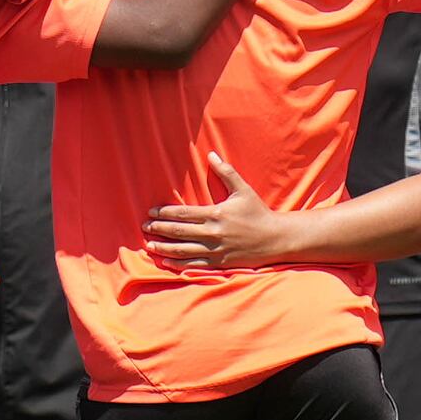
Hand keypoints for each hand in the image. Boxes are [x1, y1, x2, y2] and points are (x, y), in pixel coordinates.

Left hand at [144, 174, 294, 269]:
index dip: (164, 214)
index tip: (151, 213)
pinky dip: (179, 265)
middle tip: (144, 227)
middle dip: (159, 229)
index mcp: (216, 214)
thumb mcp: (243, 190)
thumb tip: (211, 154)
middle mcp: (213, 233)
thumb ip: (226, 172)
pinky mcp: (220, 263)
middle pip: (179, 232)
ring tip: (149, 245)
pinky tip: (166, 262)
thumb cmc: (258, 213)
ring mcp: (216, 250)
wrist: (276, 239)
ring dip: (164, 248)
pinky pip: (195, 266)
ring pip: (183, 251)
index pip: (183, 214)